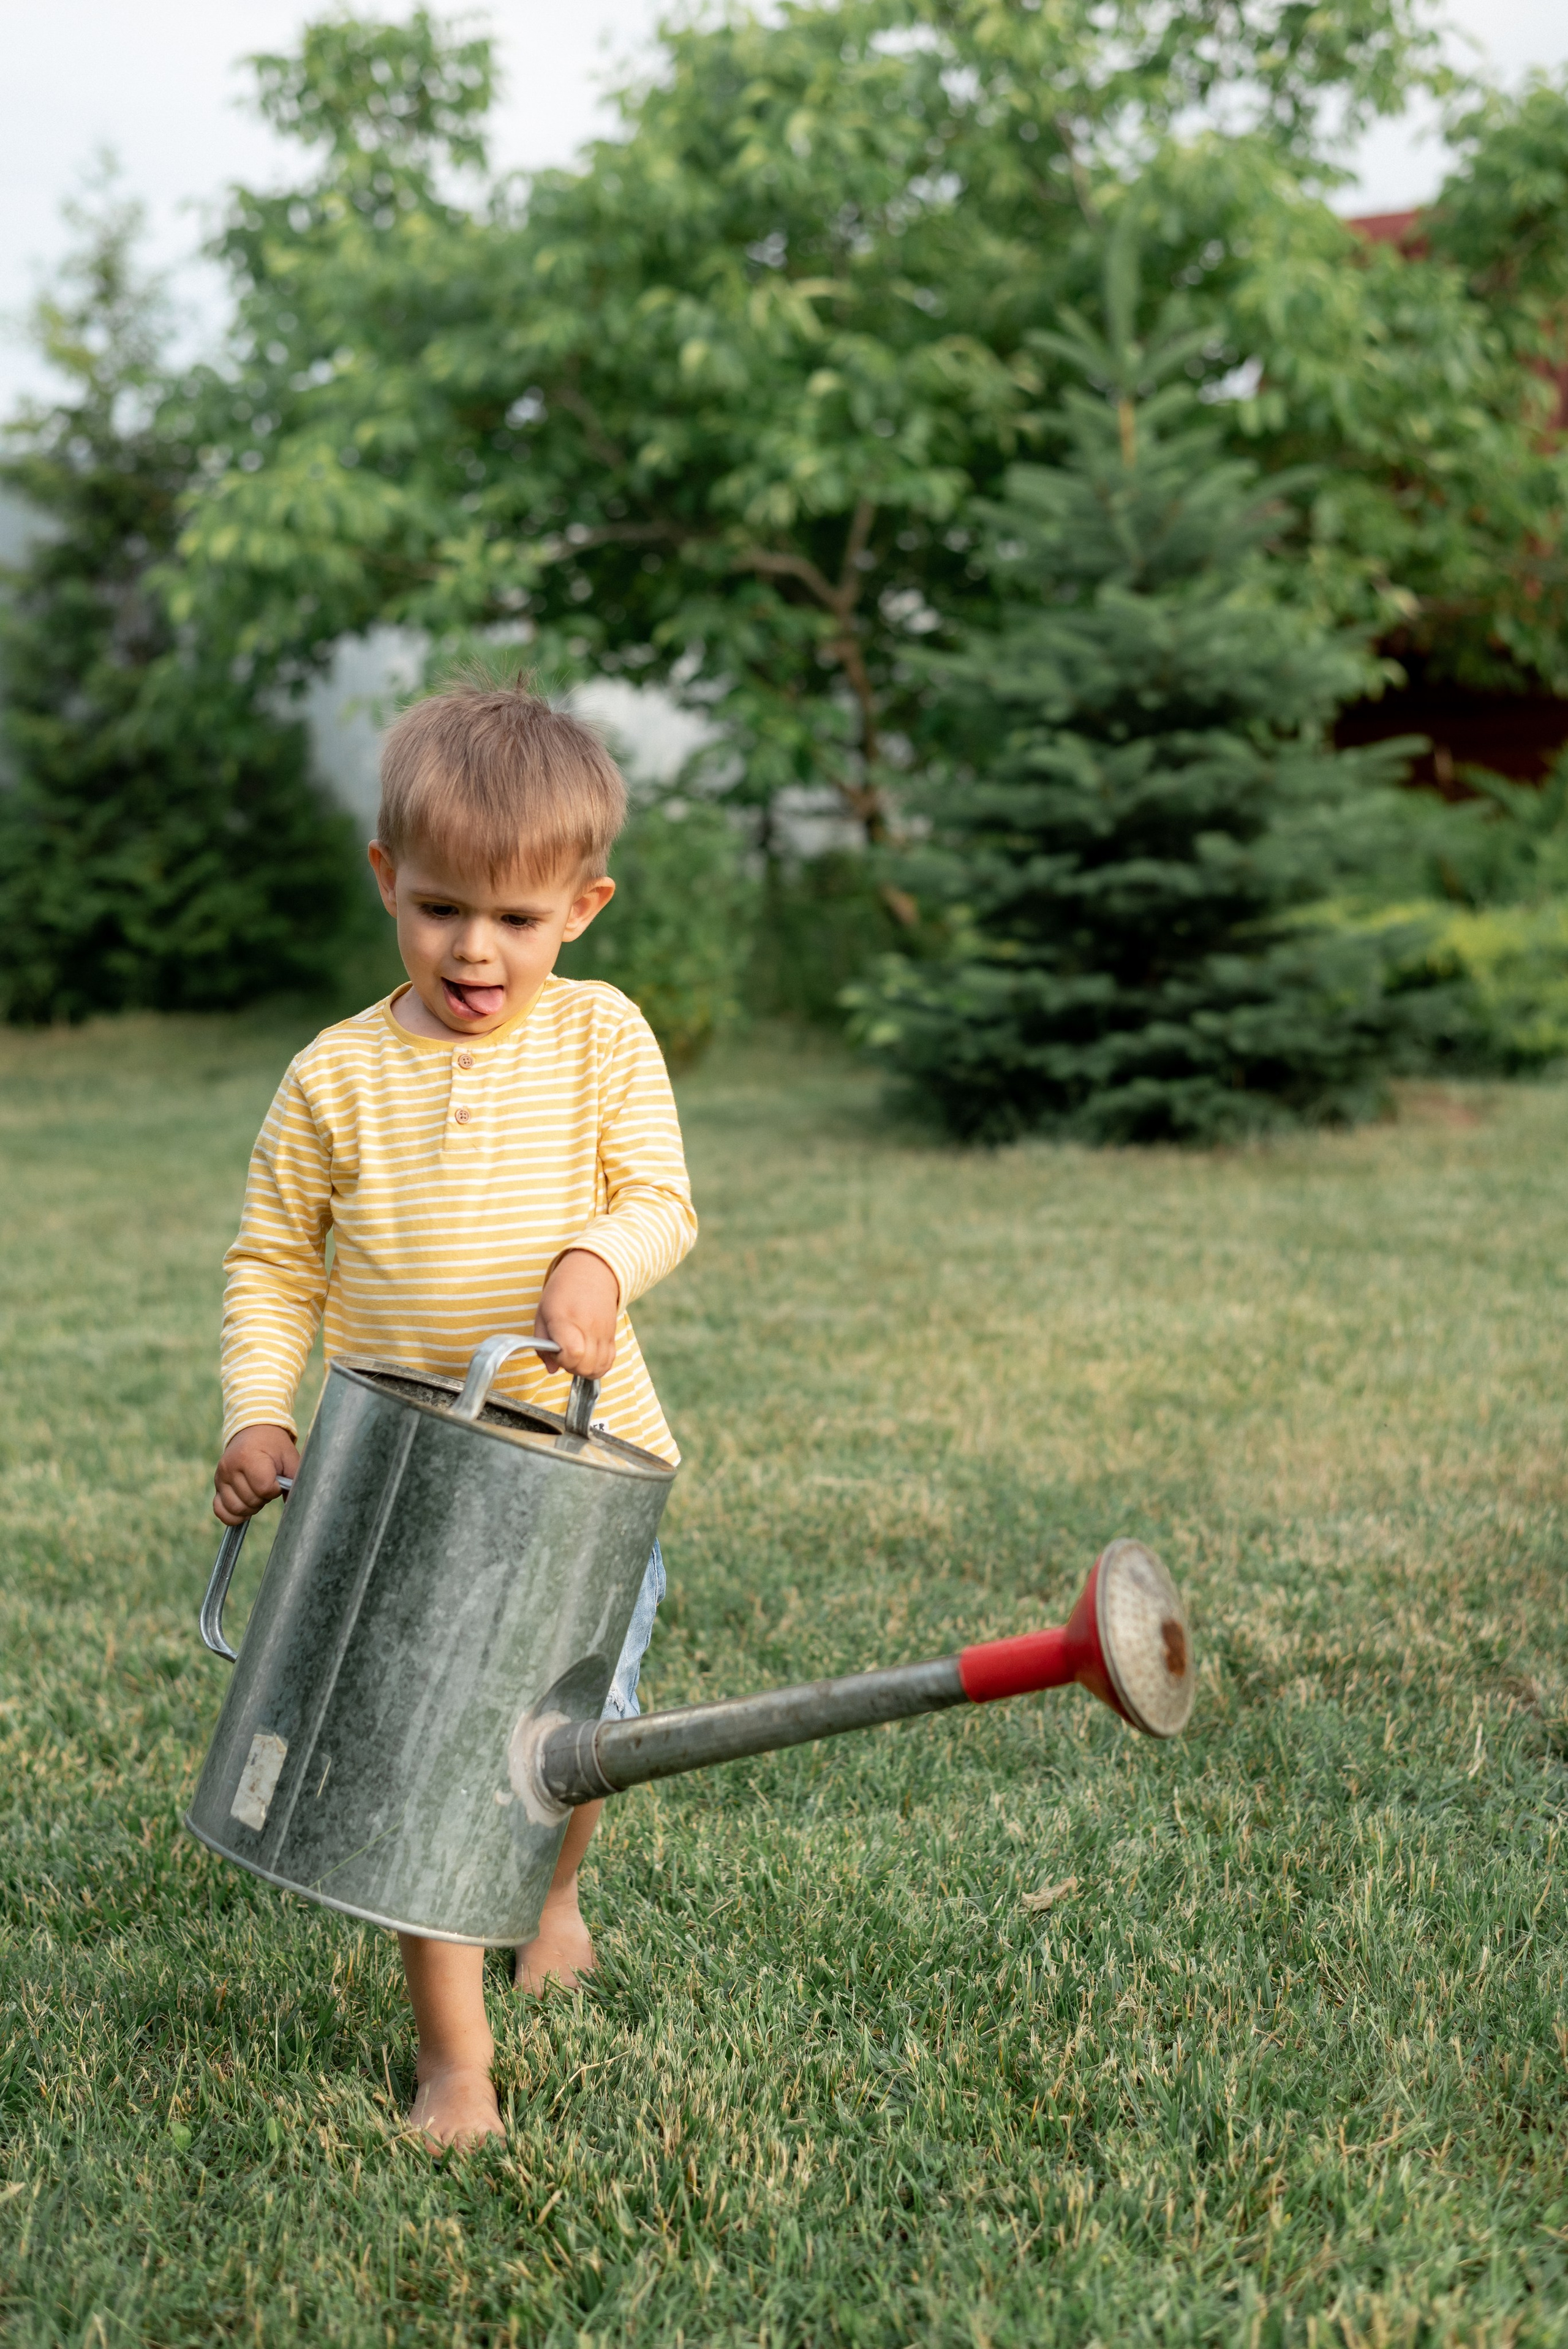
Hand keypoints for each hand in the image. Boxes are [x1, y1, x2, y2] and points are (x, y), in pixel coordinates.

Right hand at [214, 1424, 299, 1525]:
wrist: (253, 1431)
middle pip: (251, 1501)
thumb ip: (294, 1480)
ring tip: (258, 1493)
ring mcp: (221, 1477)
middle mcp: (230, 1467)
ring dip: (251, 1507)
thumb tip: (294, 1505)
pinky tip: (244, 1508)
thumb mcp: (289, 1457)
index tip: (277, 1480)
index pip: (264, 1488)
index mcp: (249, 1457)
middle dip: (264, 1498)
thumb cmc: (273, 1445)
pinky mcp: (217, 1485)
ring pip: (236, 1508)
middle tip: (268, 1485)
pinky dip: (233, 1515)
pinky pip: (220, 1510)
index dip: (275, 1489)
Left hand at [535, 1249, 619, 1380]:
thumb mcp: (542, 1314)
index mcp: (566, 1320)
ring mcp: (603, 1332)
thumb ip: (542, 1344)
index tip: (556, 1353)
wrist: (592, 1272)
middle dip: (572, 1368)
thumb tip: (551, 1369)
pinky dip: (598, 1366)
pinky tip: (588, 1358)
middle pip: (586, 1366)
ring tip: (576, 1358)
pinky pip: (609, 1361)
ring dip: (585, 1370)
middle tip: (564, 1355)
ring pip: (599, 1367)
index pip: (573, 1354)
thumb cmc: (562, 1292)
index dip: (563, 1360)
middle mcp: (588, 1327)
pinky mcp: (612, 1335)